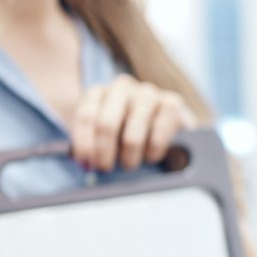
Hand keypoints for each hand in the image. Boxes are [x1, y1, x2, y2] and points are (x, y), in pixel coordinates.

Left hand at [71, 74, 195, 171]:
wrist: (171, 124)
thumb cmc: (131, 132)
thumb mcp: (107, 135)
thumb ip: (93, 145)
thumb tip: (85, 167)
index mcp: (100, 92)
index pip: (86, 116)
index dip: (84, 143)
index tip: (86, 164)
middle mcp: (122, 88)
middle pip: (106, 124)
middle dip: (104, 152)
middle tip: (106, 169)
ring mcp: (148, 94)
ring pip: (132, 135)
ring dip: (129, 156)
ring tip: (130, 165)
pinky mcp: (172, 104)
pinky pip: (158, 136)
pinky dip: (152, 152)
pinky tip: (151, 156)